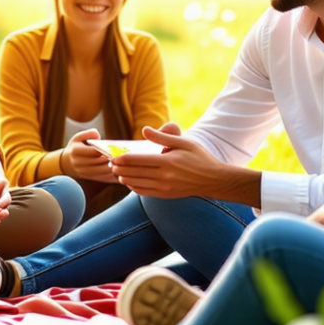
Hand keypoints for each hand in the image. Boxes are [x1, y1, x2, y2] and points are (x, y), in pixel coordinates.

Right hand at [61, 129, 115, 182]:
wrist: (66, 164)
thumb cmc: (75, 148)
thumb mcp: (78, 138)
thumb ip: (88, 134)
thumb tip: (98, 135)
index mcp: (76, 151)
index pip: (93, 151)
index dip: (104, 150)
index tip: (113, 148)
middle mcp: (79, 162)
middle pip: (99, 161)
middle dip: (110, 158)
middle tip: (120, 156)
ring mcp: (83, 172)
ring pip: (102, 171)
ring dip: (112, 167)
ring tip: (120, 162)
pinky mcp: (89, 178)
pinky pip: (102, 177)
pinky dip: (111, 174)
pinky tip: (117, 170)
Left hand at [111, 123, 225, 198]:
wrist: (213, 180)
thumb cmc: (199, 158)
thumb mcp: (183, 143)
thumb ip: (162, 137)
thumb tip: (144, 130)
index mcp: (167, 161)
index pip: (138, 160)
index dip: (123, 159)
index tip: (113, 156)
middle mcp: (164, 176)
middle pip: (134, 172)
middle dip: (120, 168)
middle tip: (110, 163)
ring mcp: (164, 188)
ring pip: (137, 184)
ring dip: (124, 178)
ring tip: (117, 172)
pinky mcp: (166, 195)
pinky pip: (144, 192)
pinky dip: (134, 187)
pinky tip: (129, 182)